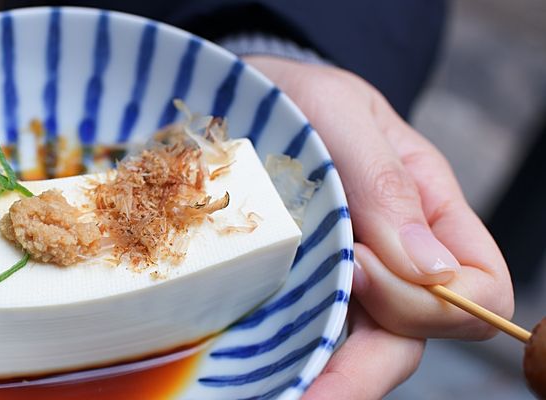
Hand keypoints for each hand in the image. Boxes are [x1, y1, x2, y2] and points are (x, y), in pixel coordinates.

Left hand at [245, 56, 513, 394]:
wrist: (240, 99)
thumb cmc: (299, 96)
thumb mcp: (341, 117)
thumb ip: (387, 185)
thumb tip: (434, 274)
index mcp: (427, 212)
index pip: (477, 288)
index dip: (429, 299)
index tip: (359, 267)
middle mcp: (394, 258)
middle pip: (413, 338)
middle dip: (364, 368)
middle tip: (301, 374)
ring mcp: (345, 280)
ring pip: (361, 354)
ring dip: (326, 380)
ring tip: (273, 394)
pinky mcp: (296, 290)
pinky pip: (307, 340)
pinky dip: (291, 363)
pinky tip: (255, 376)